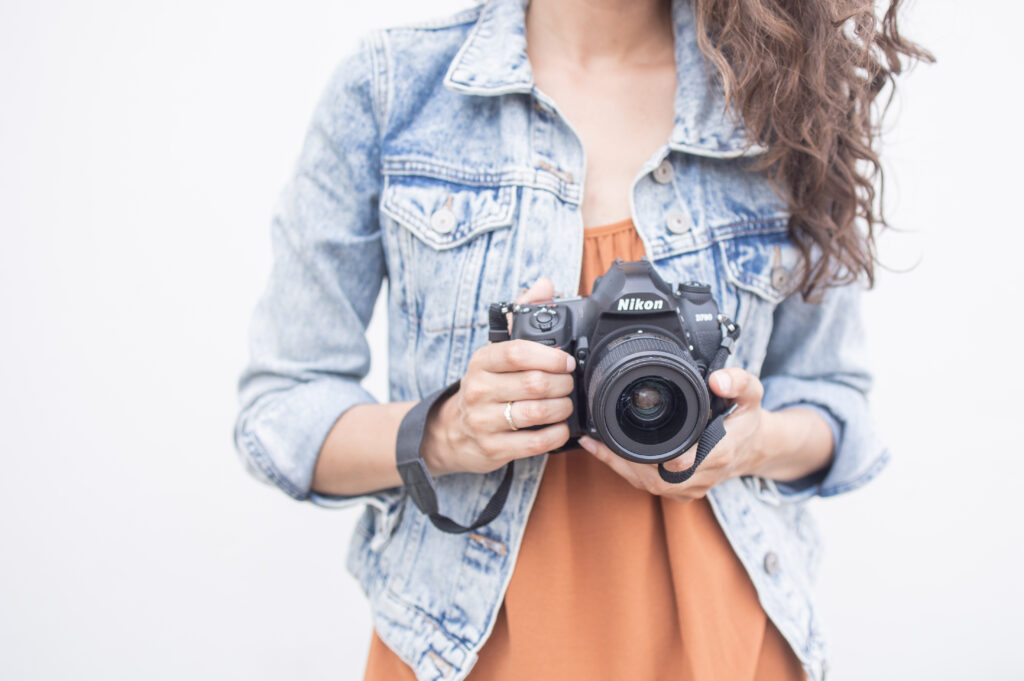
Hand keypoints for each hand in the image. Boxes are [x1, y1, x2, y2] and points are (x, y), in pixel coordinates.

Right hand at [422, 277, 575, 475]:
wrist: (452, 432)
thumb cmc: (484, 386)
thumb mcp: (494, 350)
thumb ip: (520, 314)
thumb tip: (545, 285)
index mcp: (482, 362)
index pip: (517, 352)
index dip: (550, 356)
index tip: (567, 361)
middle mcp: (479, 390)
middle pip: (534, 384)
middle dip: (562, 384)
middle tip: (569, 384)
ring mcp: (484, 421)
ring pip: (537, 413)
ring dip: (562, 408)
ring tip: (565, 404)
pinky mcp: (493, 448)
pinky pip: (535, 443)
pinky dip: (556, 434)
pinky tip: (560, 427)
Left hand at [578, 367, 767, 501]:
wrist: (752, 448)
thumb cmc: (746, 420)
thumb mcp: (752, 394)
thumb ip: (739, 382)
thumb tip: (717, 380)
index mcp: (718, 454)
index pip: (683, 463)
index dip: (655, 455)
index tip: (631, 440)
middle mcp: (701, 477)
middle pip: (655, 477)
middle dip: (625, 460)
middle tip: (599, 439)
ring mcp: (690, 489)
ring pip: (648, 484)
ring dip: (620, 466)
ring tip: (595, 444)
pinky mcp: (680, 492)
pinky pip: (648, 486)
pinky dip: (625, 470)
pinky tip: (605, 453)